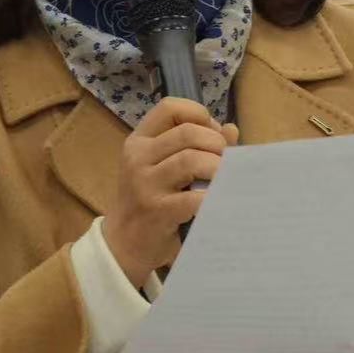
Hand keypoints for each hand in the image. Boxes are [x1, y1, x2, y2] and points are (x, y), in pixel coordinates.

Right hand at [102, 97, 238, 288]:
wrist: (122, 244)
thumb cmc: (147, 201)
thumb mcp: (161, 168)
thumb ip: (193, 146)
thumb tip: (231, 130)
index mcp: (139, 141)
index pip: (168, 108)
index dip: (198, 114)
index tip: (211, 133)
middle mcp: (138, 157)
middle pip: (187, 132)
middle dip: (215, 143)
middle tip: (225, 160)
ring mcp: (145, 184)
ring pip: (192, 160)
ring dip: (217, 168)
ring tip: (224, 179)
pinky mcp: (157, 211)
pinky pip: (194, 197)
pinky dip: (212, 197)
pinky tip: (217, 201)